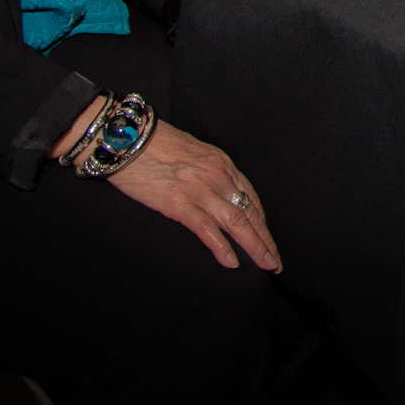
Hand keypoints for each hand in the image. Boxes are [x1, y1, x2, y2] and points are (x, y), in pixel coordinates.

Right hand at [104, 120, 281, 271]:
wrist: (129, 139)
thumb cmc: (155, 144)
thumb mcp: (193, 152)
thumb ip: (207, 171)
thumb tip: (215, 190)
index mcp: (221, 163)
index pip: (250, 197)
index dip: (262, 222)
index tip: (268, 239)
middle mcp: (217, 175)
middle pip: (250, 213)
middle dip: (265, 240)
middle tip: (275, 262)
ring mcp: (200, 190)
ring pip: (237, 223)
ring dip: (255, 247)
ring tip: (266, 265)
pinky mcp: (179, 203)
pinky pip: (207, 229)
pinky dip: (222, 248)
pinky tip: (232, 262)